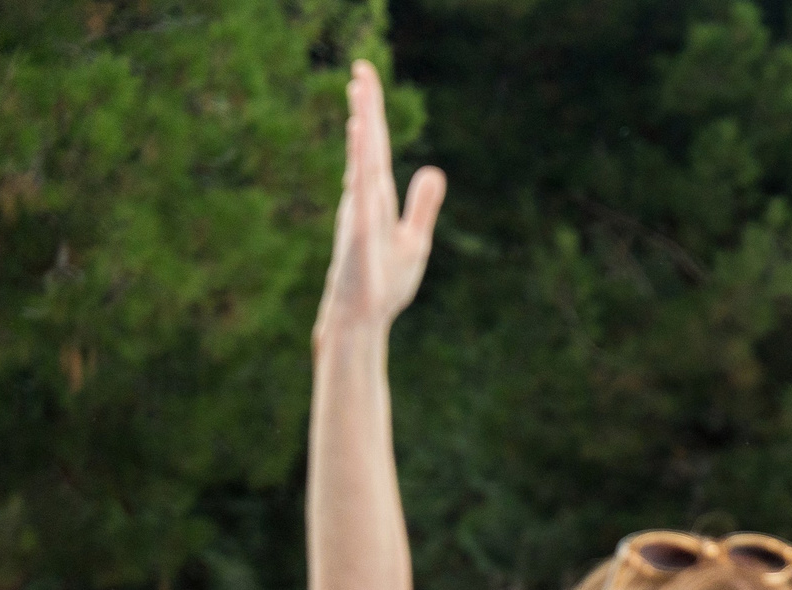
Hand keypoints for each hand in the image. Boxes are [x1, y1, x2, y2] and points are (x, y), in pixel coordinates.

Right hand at [315, 62, 447, 343]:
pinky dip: (360, 166)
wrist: (363, 320)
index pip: (374, 148)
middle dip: (366, 107)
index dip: (372, 113)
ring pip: (362, 163)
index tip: (366, 78)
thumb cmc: (383, 283)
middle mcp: (361, 199)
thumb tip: (433, 170)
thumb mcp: (414, 239)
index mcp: (374, 198)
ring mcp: (357, 215)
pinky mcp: (358, 234)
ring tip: (360, 90)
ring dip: (363, 127)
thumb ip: (422, 205)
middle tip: (361, 67)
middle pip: (366, 146)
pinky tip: (361, 141)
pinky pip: (360, 194)